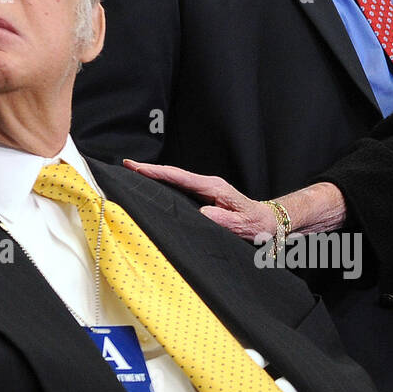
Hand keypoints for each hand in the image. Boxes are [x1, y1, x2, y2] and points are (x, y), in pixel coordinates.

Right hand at [122, 160, 273, 239]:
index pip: (179, 177)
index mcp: (213, 187)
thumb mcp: (241, 225)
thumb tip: (201, 214)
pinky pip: (180, 190)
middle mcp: (207, 185)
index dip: (156, 172)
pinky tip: (151, 189)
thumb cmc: (255, 224)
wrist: (267, 222)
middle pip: (173, 175)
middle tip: (125, 166)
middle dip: (149, 170)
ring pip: (175, 181)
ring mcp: (205, 190)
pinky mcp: (204, 197)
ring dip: (154, 177)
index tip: (136, 166)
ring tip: (131, 174)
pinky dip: (164, 186)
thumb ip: (222, 220)